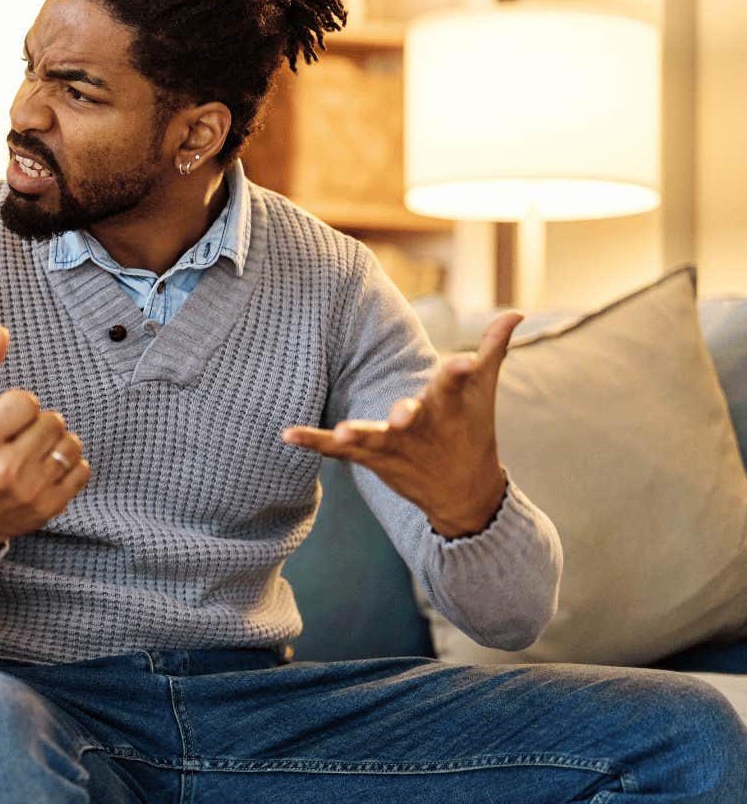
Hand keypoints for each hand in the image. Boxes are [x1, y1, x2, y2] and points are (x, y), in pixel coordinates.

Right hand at [0, 325, 90, 555]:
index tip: (5, 422)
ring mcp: (31, 490)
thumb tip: (1, 331)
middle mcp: (5, 468)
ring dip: (58, 443)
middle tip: (19, 440)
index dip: (18, 407)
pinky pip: (84, 469)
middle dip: (39, 425)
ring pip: (72, 442)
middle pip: (52, 420)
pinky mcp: (52, 506)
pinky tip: (47, 470)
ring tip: (35, 454)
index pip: (26, 401)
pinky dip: (71, 466)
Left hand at [282, 312, 522, 537]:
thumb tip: (517, 310)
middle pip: (413, 417)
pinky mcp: (372, 457)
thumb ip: (494, 347)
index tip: (463, 362)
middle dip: (407, 414)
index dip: (459, 371)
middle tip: (403, 415)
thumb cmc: (473, 431)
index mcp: (449, 404)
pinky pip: (337, 450)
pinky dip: (313, 441)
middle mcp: (422, 425)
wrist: (463, 493)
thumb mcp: (484, 389)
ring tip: (344, 431)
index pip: (456, 384)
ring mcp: (395, 444)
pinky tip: (286, 433)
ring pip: (374, 439)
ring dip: (357, 435)